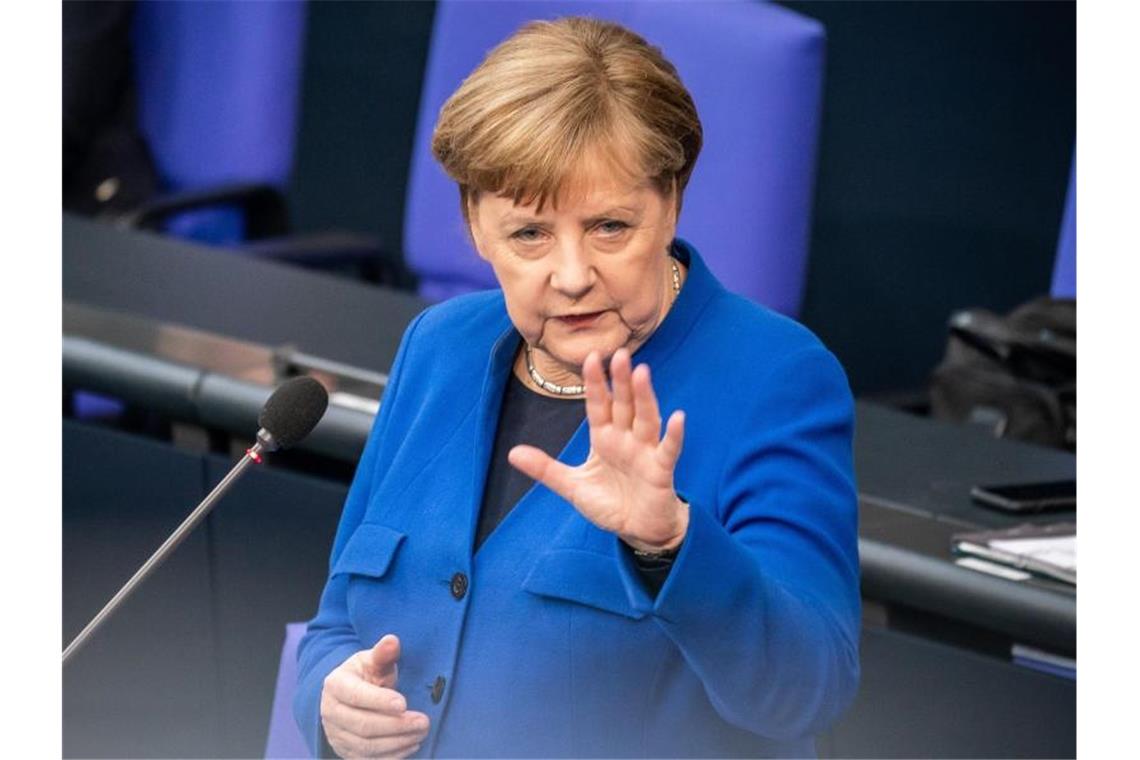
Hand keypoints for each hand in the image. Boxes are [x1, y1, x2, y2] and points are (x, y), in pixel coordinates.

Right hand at [320, 634, 429, 758]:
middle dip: (396, 725)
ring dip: (397, 742)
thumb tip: (393, 641)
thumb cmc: (364, 675)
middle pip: (363, 725)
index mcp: (335, 685)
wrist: (346, 697)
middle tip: (423, 722)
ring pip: (366, 746)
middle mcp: (331, 712)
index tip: (404, 703)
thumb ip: (383, 653)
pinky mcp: (346, 752)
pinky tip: (411, 745)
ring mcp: (336, 735)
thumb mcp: (371, 660)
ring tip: (421, 733)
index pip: (356, 695)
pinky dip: (391, 756)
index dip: (379, 701)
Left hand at [509, 348, 687, 551]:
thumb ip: (545, 469)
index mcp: (604, 438)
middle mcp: (626, 439)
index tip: (590, 357)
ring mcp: (645, 452)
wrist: (637, 531)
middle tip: (619, 353)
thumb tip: (512, 453)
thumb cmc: (610, 504)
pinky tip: (677, 417)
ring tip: (642, 373)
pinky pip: (668, 449)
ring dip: (644, 397)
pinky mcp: (661, 470)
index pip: (598, 405)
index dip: (595, 383)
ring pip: (646, 419)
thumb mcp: (572, 486)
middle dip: (621, 380)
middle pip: (623, 405)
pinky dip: (674, 435)